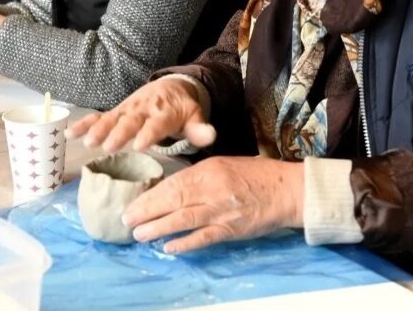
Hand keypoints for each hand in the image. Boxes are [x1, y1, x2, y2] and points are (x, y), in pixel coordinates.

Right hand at [66, 78, 214, 152]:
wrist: (172, 87)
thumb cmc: (183, 109)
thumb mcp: (195, 116)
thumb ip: (201, 129)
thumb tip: (212, 136)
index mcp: (164, 112)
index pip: (156, 124)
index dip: (148, 134)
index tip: (139, 145)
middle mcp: (143, 109)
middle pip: (130, 121)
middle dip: (118, 133)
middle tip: (107, 146)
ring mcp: (127, 109)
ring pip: (111, 118)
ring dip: (98, 129)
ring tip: (87, 142)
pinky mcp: (116, 112)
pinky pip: (99, 117)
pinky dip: (84, 123)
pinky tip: (69, 133)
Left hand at [124, 156, 304, 253]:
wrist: (285, 189)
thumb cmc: (254, 175)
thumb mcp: (222, 165)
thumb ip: (197, 177)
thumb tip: (169, 190)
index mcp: (208, 170)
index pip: (172, 184)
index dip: (150, 196)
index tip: (133, 204)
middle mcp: (212, 188)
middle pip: (173, 200)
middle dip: (147, 211)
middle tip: (127, 220)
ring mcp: (221, 210)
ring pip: (183, 219)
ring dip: (158, 228)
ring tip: (140, 234)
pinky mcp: (231, 229)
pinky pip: (204, 237)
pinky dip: (185, 243)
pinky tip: (168, 247)